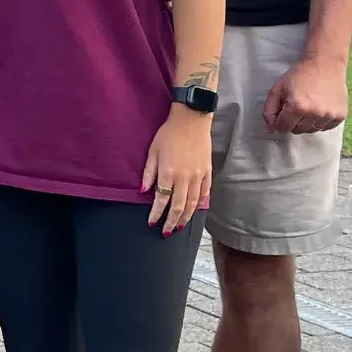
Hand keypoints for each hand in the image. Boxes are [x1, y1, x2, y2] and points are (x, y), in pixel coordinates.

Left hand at [143, 111, 212, 233]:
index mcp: (168, 173)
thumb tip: (143, 191)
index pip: (161, 199)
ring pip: (193, 203)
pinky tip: (195, 210)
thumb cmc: (168, 134)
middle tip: (167, 232)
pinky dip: (200, 204)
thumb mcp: (152, 151)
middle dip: (172, 221)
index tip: (152, 222)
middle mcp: (184, 178)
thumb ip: (148, 173)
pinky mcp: (207, 172)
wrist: (192, 120)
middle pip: (179, 206)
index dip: (156, 213)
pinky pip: (204, 193)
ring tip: (180, 226)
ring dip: (186, 217)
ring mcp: (198, 176)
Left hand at [263, 53, 348, 135]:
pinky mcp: (341, 116)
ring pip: (311, 130)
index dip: (278, 120)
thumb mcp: (277, 89)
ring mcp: (330, 116)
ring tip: (309, 105)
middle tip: (296, 105)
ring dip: (307, 122)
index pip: (282, 127)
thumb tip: (270, 128)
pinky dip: (320, 121)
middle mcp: (315, 114)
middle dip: (292, 121)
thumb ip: (269, 109)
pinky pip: (325, 127)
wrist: (325, 64)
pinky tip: (319, 107)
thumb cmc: (300, 75)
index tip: (282, 111)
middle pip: (297, 130)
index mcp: (298, 107)